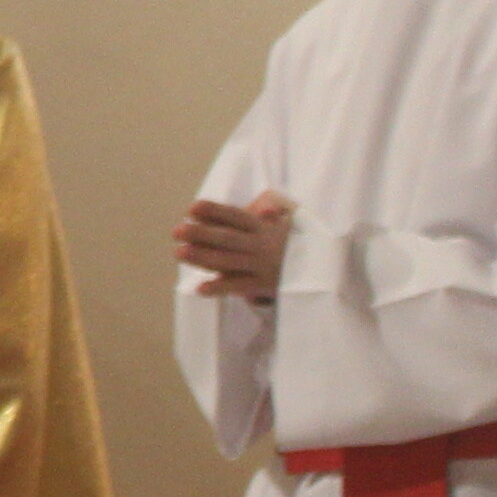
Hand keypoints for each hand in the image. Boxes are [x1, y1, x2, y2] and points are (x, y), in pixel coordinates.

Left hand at [174, 192, 293, 300]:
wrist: (320, 270)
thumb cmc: (287, 244)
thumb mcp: (277, 225)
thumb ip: (256, 216)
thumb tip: (242, 208)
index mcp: (262, 227)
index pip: (235, 217)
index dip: (215, 211)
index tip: (192, 208)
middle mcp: (260, 245)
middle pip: (227, 238)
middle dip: (201, 234)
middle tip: (176, 231)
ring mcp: (261, 266)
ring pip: (228, 261)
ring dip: (202, 257)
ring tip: (179, 252)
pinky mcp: (262, 286)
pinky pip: (238, 287)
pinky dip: (219, 288)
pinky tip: (199, 288)